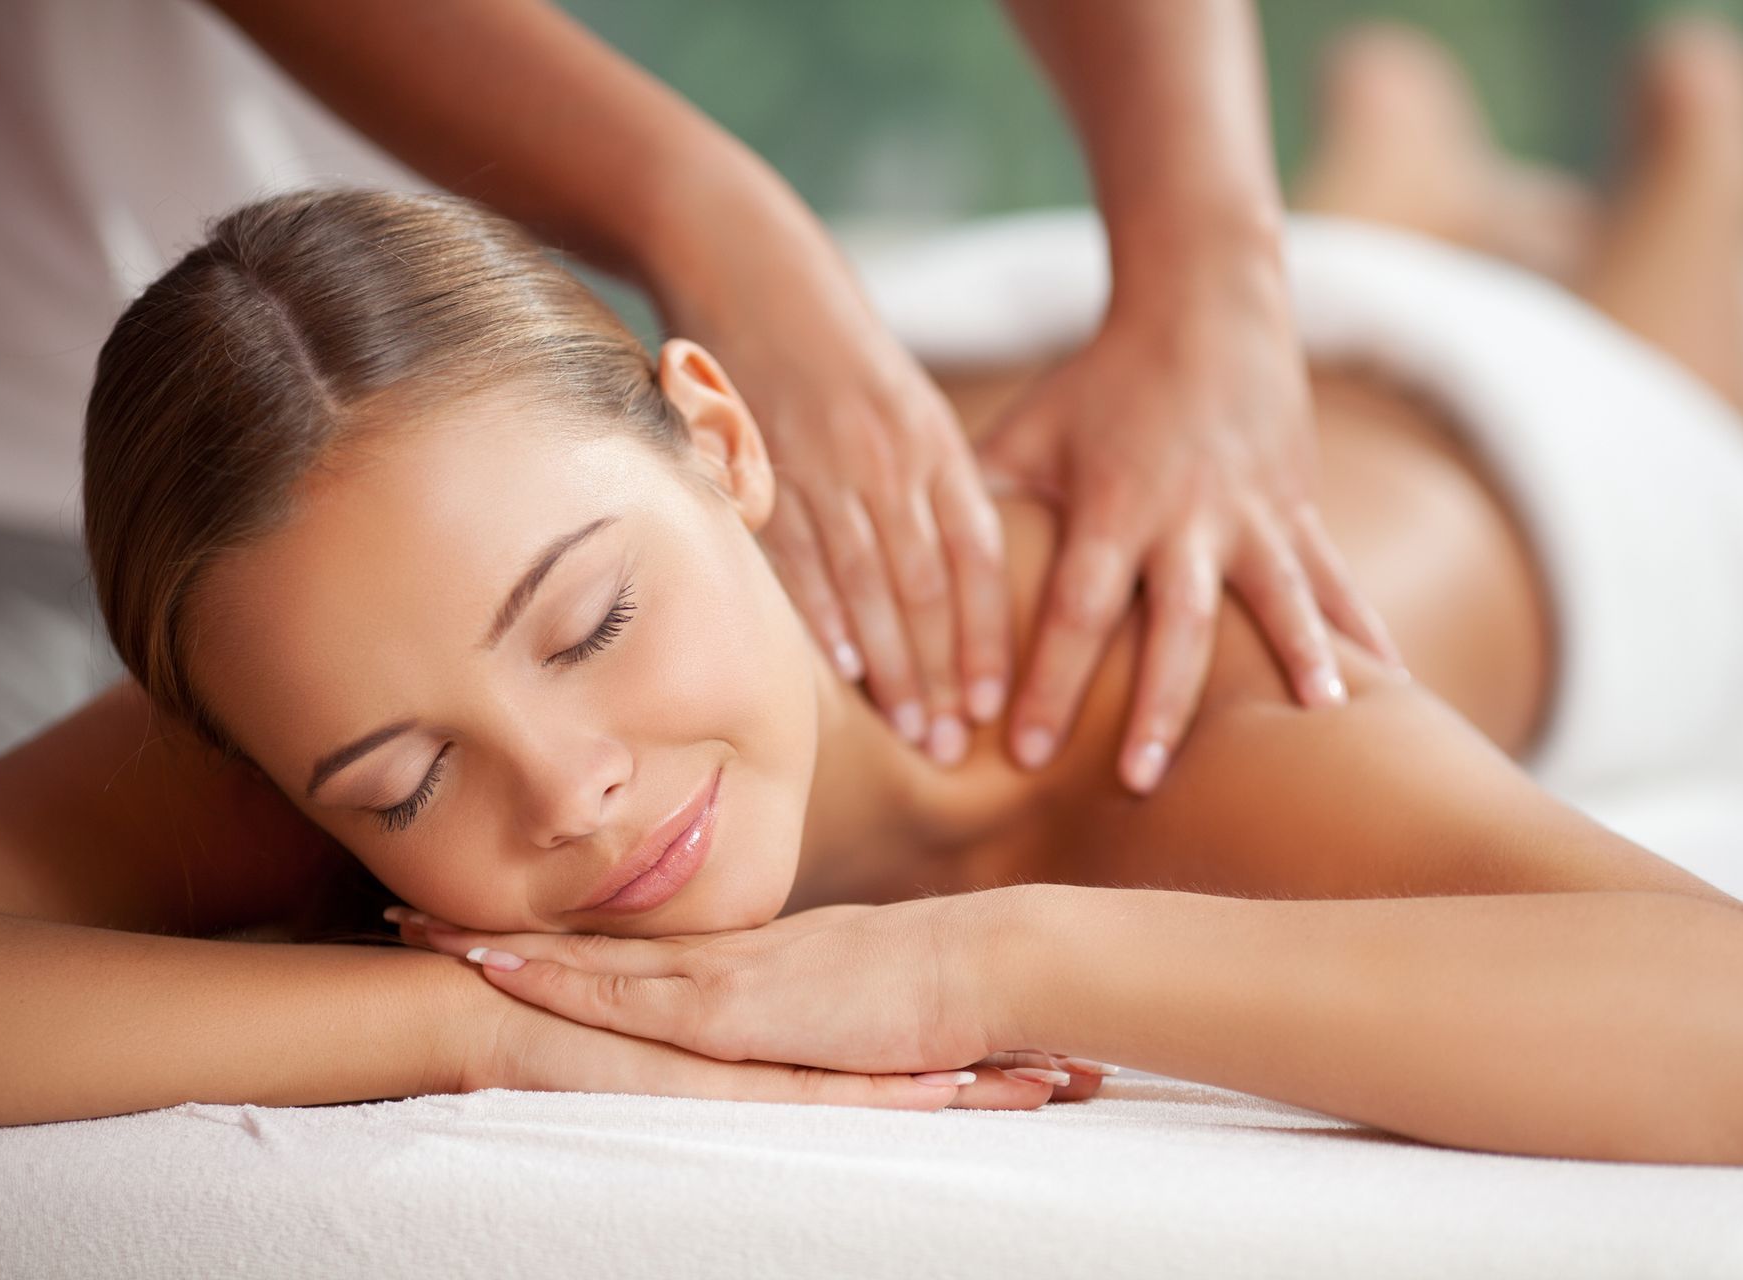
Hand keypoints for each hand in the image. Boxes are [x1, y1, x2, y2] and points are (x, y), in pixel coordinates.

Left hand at [389, 892, 1115, 1103]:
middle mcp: (712, 956)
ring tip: (410, 923)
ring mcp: (715, 975)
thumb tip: (779, 1035)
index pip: (625, 944)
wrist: (980, 967)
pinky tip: (494, 964)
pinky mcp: (729, 1008)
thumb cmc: (932, 991)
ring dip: (493, 940)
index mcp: (737, 959)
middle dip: (490, 921)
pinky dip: (552, 975)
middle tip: (404, 902)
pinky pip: (622, 994)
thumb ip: (799, 1018)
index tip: (482, 913)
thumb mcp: (847, 1009)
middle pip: (581, 938)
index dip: (551, 930)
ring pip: (580, 955)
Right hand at [673, 259, 1011, 767]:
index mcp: (933, 441)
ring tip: (912, 732)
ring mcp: (824, 462)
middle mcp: (889, 458)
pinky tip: (841, 674)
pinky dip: (822, 619)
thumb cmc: (829, 341)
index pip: (977, 556)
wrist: (745, 257)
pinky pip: (797, 555)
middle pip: (929, 586)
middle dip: (946, 674)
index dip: (989, 635)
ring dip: (894, 667)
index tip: (997, 704)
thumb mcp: (900, 401)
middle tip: (956, 747)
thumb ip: (926, 482)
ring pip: (870, 584)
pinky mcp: (760, 464)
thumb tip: (949, 575)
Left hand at [976, 282, 1402, 793]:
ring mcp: (1255, 513)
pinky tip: (1392, 684)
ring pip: (1279, 599)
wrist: (1205, 303)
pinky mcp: (1296, 510)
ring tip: (1319, 723)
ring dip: (1297, 661)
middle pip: (1176, 623)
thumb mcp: (1029, 430)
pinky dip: (1362, 630)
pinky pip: (1335, 578)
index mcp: (1115, 501)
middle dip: (1159, 706)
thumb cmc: (1099, 380)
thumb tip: (907, 571)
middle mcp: (1189, 515)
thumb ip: (978, 500)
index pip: (1075, 607)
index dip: (1049, 680)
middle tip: (1138, 782)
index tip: (1020, 751)